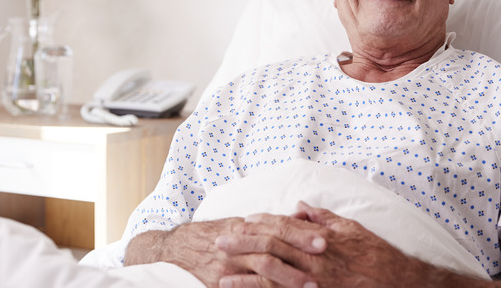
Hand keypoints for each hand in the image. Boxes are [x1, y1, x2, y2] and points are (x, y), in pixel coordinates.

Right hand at [125, 217, 319, 287]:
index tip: (323, 239)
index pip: (277, 228)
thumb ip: (266, 224)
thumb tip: (297, 218)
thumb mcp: (237, 224)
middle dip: (299, 254)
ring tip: (310, 285)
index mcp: (244, 227)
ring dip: (288, 279)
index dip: (301, 233)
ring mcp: (228, 267)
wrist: (176, 249)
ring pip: (262, 272)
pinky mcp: (220, 284)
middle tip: (323, 259)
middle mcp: (237, 245)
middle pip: (273, 248)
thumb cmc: (213, 235)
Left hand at [216, 201, 427, 287]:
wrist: (396, 281)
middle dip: (243, 245)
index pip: (283, 226)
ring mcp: (313, 282)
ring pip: (272, 278)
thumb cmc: (373, 252)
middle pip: (271, 248)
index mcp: (320, 237)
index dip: (261, 223)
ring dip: (245, 276)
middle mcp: (313, 259)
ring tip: (222, 275)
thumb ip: (322, 217)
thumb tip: (300, 206)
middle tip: (220, 242)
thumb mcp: (350, 227)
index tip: (243, 220)